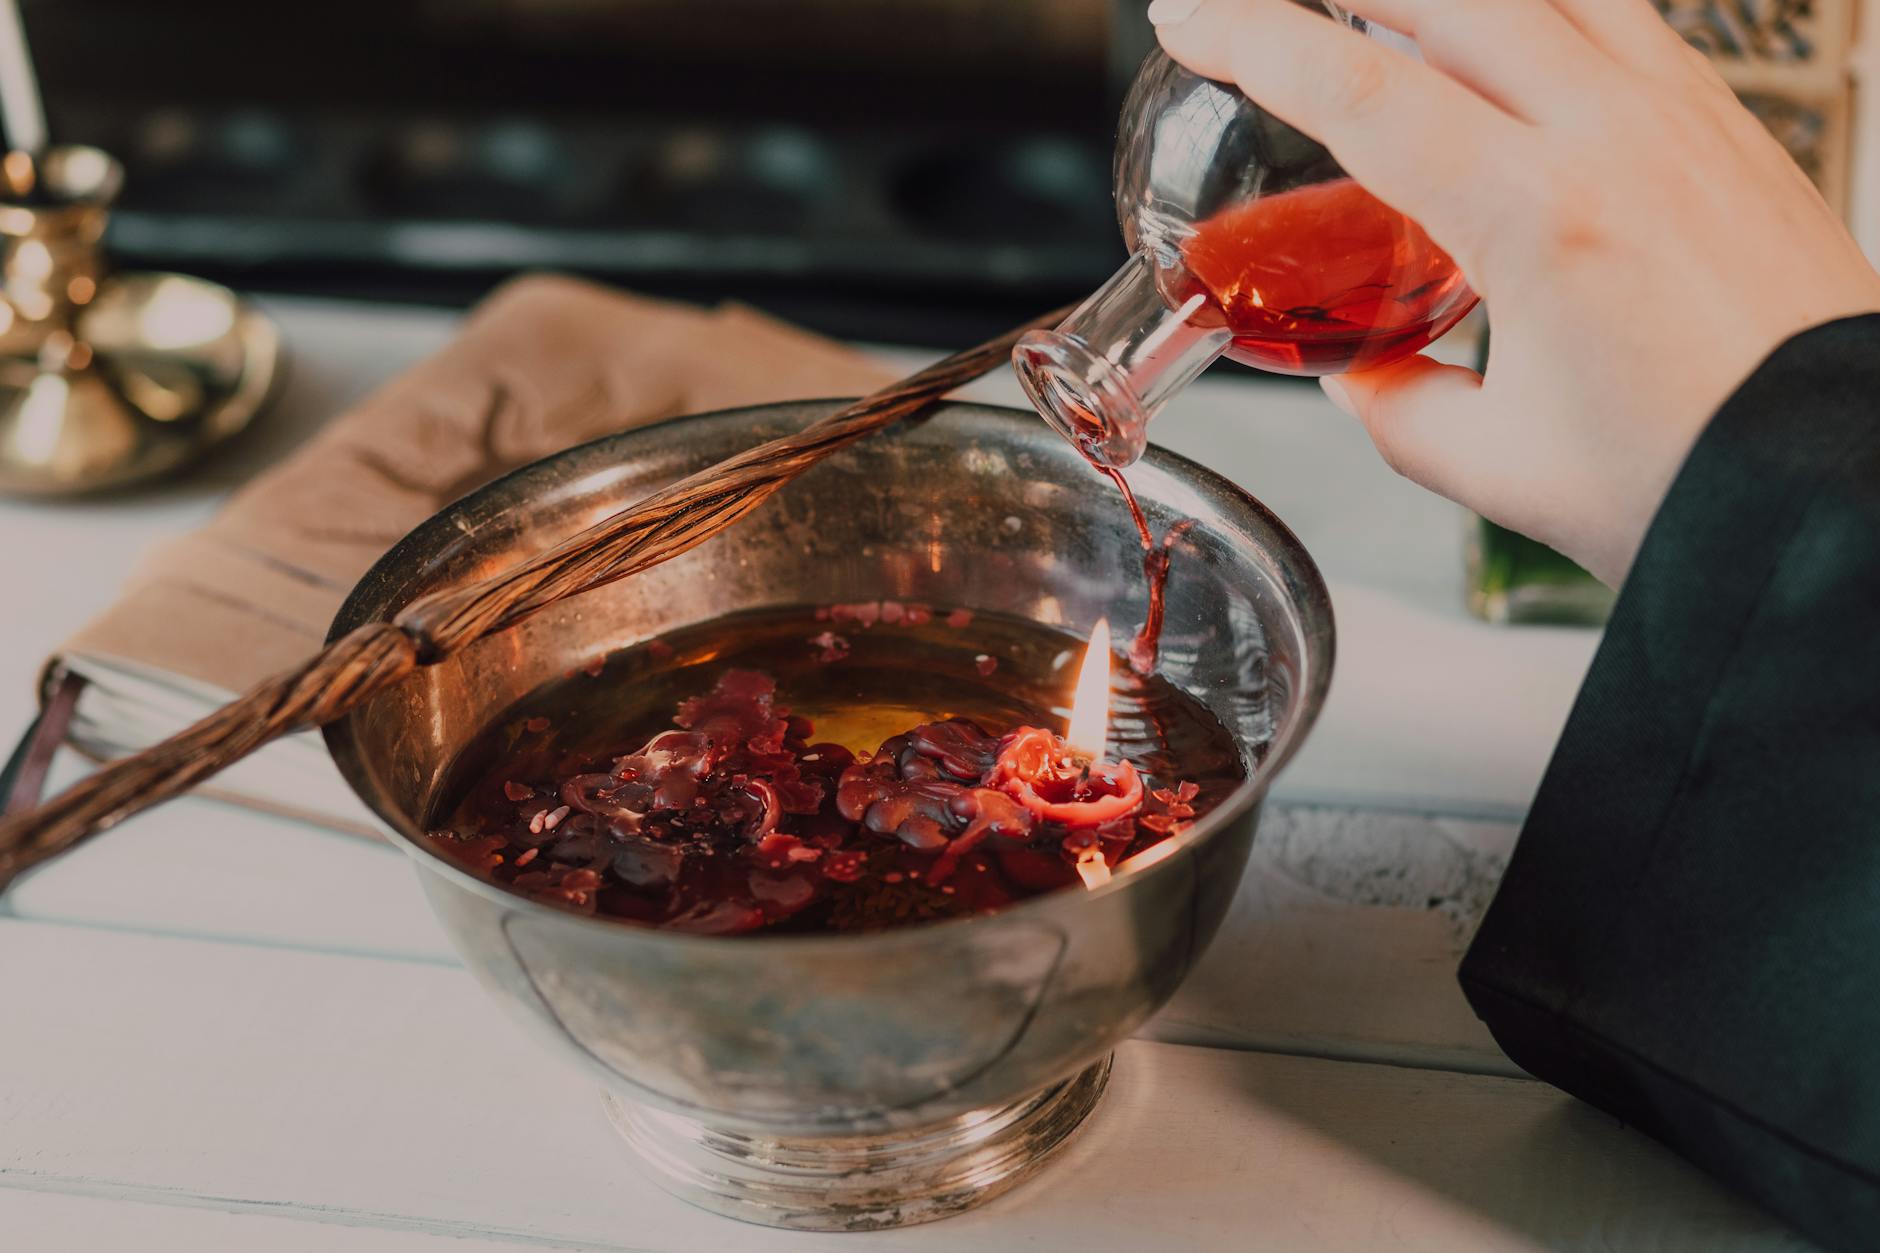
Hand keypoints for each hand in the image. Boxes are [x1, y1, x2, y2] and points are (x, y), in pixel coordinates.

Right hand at [1149, 0, 1879, 584]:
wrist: (1839, 475)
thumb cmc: (1698, 474)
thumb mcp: (1500, 466)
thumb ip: (1396, 406)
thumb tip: (1355, 371)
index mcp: (1544, 220)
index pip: (1361, 89)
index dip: (1254, 38)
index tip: (1189, 16)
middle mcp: (1618, 136)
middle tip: (1261, 7)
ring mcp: (1682, 112)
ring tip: (1377, 12)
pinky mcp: (1723, 119)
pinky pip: (1614, 9)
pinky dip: (1533, 6)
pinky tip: (1503, 37)